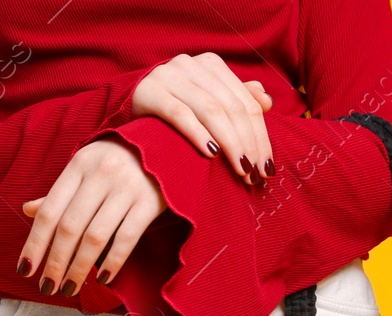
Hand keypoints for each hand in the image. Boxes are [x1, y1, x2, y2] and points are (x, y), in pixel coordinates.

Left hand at [18, 138, 164, 295]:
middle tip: (47, 287)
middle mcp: (100, 173)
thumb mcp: (87, 166)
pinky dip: (112, 262)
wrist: (169, 140)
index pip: (49, 211)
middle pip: (69, 228)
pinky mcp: (150, 201)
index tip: (25, 270)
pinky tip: (101, 278)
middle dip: (55, 263)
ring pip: (95, 237)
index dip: (34, 243)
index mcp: (79, 164)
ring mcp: (127, 187)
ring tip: (68, 288)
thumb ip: (61, 191)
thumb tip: (28, 211)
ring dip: (78, 268)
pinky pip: (126, 239)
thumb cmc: (120, 159)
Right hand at [132, 52, 273, 184]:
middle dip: (248, 144)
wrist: (124, 106)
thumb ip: (234, 99)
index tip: (266, 167)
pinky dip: (198, 134)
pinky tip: (211, 154)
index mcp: (211, 65)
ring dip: (230, 143)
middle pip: (232, 107)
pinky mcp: (149, 92)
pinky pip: (180, 114)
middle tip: (254, 174)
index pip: (246, 103)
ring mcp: (169, 75)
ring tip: (240, 170)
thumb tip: (267, 101)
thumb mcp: (204, 102)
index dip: (261, 136)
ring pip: (211, 110)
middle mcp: (192, 64)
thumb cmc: (169, 110)